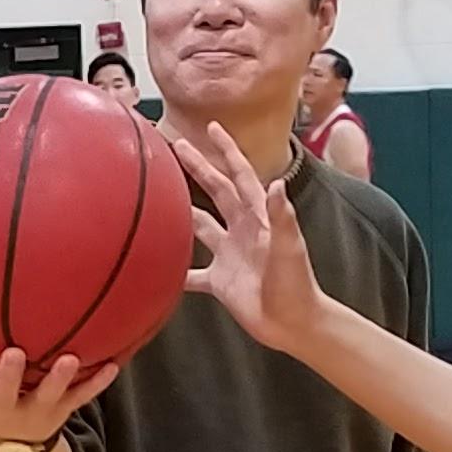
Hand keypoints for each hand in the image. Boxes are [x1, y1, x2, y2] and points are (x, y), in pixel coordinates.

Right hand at [0, 337, 116, 446]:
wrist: (17, 444)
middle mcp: (3, 411)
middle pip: (4, 395)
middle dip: (8, 376)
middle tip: (14, 353)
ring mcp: (35, 414)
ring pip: (48, 398)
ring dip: (59, 379)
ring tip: (70, 359)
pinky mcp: (61, 412)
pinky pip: (81, 399)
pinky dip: (97, 383)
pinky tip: (113, 364)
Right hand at [168, 124, 323, 350]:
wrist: (294, 324)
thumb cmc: (296, 285)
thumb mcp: (289, 247)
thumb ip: (282, 216)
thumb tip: (276, 183)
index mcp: (258, 217)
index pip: (241, 175)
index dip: (227, 150)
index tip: (212, 127)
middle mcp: (241, 230)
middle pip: (216, 191)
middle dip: (197, 168)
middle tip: (176, 146)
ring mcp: (229, 255)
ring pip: (200, 225)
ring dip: (181, 211)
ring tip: (158, 195)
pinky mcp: (220, 281)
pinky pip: (191, 272)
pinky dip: (174, 268)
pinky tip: (154, 264)